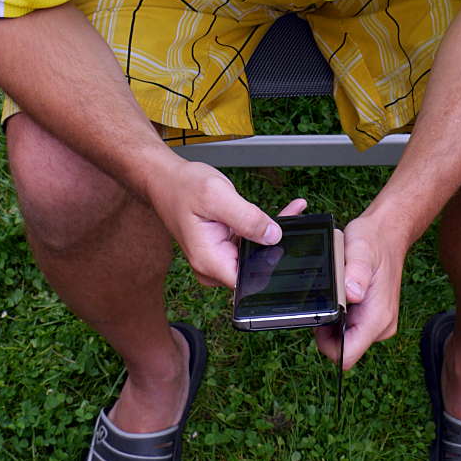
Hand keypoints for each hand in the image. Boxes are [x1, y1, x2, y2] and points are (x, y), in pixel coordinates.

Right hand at [148, 157, 305, 288]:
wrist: (166, 180)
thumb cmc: (182, 187)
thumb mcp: (217, 196)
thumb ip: (247, 218)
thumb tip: (274, 236)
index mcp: (209, 261)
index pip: (250, 280)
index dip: (272, 264)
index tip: (288, 240)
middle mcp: (213, 266)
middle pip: (256, 266)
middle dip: (278, 244)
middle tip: (295, 216)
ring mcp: (219, 259)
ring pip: (255, 255)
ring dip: (273, 234)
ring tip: (292, 211)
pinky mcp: (224, 249)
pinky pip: (250, 244)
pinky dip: (263, 229)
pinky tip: (281, 214)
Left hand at [315, 210, 407, 369]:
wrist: (387, 234)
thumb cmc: (373, 241)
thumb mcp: (361, 250)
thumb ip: (355, 273)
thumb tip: (351, 294)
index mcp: (378, 317)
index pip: (347, 355)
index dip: (326, 344)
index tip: (318, 320)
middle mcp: (380, 326)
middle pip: (343, 348)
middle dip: (327, 330)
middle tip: (325, 298)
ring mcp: (377, 323)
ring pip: (344, 338)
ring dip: (333, 321)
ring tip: (335, 292)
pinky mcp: (372, 317)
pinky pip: (348, 327)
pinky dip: (339, 314)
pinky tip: (340, 293)